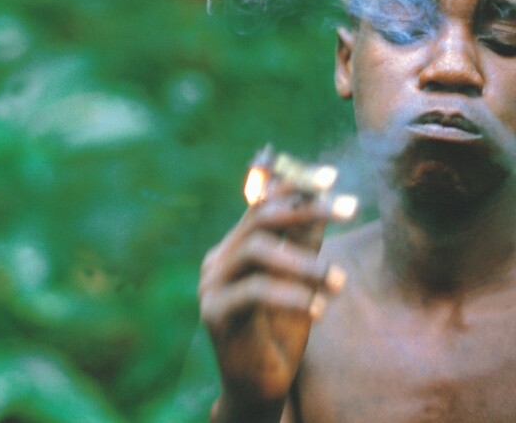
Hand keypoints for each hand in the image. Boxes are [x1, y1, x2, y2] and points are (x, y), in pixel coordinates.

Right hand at [199, 188, 349, 420]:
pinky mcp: (214, 313)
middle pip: (259, 219)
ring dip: (303, 262)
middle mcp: (217, 260)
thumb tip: (324, 198)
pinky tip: (319, 310)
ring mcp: (211, 285)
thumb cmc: (279, 331)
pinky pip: (253, 291)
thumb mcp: (299, 282)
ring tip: (338, 281)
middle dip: (306, 209)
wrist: (258, 384)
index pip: (261, 205)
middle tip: (349, 208)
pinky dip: (290, 296)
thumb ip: (304, 244)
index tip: (332, 176)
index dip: (294, 186)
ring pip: (256, 250)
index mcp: (234, 248)